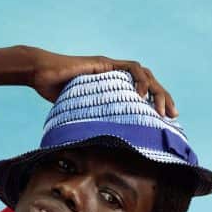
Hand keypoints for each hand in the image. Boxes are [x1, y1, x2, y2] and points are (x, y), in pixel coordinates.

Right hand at [26, 47, 176, 116]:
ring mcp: (110, 67)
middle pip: (148, 82)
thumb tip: (88, 147)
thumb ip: (85, 120)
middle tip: (173, 117)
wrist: (39, 73)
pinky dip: (140, 81)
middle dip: (164, 99)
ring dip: (158, 91)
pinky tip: (142, 96)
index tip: (163, 120)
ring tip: (163, 110)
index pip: (140, 91)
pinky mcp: (105, 63)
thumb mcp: (73, 111)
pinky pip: (130, 68)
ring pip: (145, 74)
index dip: (154, 104)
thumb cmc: (50, 92)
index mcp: (110, 85)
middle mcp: (114, 74)